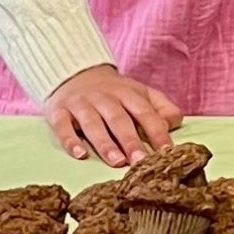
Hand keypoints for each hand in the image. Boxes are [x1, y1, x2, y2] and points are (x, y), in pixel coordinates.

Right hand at [40, 63, 185, 165]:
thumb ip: (160, 107)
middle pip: (120, 119)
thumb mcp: (139, 93)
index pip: (146, 113)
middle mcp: (105, 98)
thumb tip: (175, 123)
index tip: (167, 152)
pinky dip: (70, 140)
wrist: (73, 72)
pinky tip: (79, 155)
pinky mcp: (58, 111)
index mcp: (128, 93)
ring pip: (93, 123)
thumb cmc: (112, 92)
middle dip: (131, 141)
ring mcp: (81, 104)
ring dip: (105, 143)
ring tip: (116, 161)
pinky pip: (63, 126)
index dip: (157, 132)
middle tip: (141, 162)